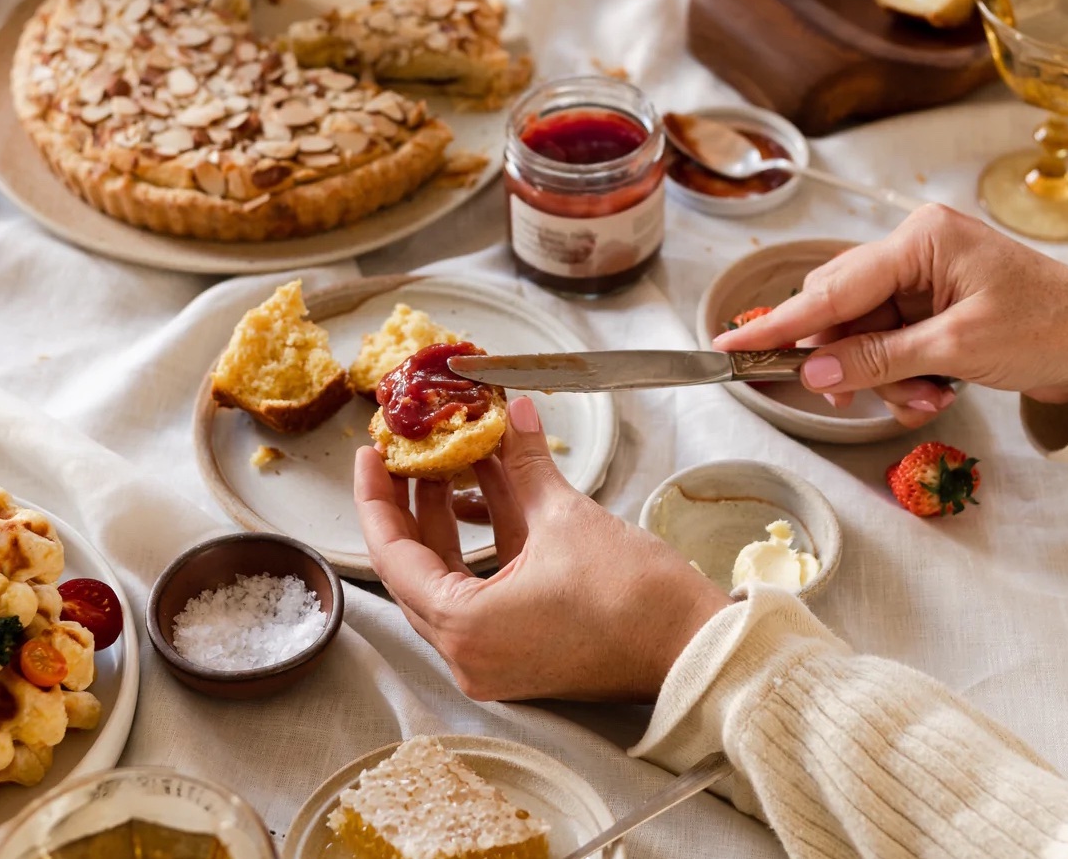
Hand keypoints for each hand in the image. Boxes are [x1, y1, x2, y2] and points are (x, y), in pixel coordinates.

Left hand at [354, 397, 730, 701]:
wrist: (695, 647)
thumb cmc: (636, 598)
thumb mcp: (566, 516)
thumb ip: (524, 460)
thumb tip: (512, 410)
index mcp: (466, 628)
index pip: (393, 556)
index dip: (378, 498)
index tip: (371, 455)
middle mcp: (470, 653)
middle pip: (416, 568)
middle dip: (413, 502)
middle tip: (407, 451)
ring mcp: (495, 656)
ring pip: (450, 576)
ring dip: (450, 517)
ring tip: (452, 459)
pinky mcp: (521, 649)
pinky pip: (482, 589)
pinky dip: (484, 542)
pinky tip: (490, 491)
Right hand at [714, 205, 1067, 428]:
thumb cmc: (1046, 328)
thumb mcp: (957, 348)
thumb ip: (878, 359)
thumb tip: (813, 373)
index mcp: (919, 241)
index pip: (831, 289)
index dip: (779, 321)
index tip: (731, 340)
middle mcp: (912, 252)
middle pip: (840, 312)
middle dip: (847, 360)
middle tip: (846, 396)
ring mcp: (920, 281)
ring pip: (860, 336)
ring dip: (883, 376)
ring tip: (929, 396)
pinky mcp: (928, 308)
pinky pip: (887, 345)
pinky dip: (902, 376)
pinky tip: (937, 390)